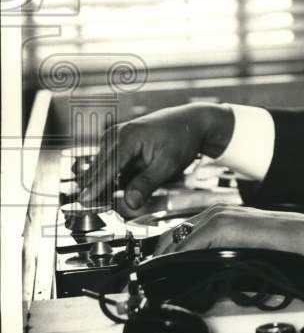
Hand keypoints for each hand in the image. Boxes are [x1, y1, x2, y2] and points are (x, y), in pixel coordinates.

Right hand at [79, 102, 234, 216]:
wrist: (191, 123)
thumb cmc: (182, 139)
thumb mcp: (168, 164)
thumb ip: (147, 183)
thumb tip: (130, 203)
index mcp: (128, 137)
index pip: (107, 167)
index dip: (95, 187)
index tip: (84, 202)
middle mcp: (117, 135)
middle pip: (98, 168)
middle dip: (94, 189)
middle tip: (90, 210)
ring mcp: (116, 138)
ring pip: (101, 168)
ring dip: (100, 185)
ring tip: (99, 204)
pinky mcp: (119, 145)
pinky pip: (109, 166)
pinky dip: (109, 179)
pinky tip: (110, 193)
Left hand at [154, 203, 303, 272]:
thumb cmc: (288, 247)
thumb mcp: (247, 252)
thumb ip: (224, 256)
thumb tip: (201, 275)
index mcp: (223, 216)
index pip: (183, 233)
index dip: (166, 252)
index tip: (156, 271)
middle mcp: (220, 212)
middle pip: (174, 233)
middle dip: (160, 255)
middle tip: (149, 277)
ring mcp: (223, 216)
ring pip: (180, 237)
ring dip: (165, 257)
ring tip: (153, 276)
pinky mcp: (227, 226)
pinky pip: (193, 243)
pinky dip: (178, 257)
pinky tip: (171, 269)